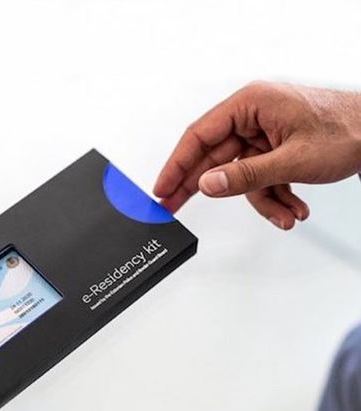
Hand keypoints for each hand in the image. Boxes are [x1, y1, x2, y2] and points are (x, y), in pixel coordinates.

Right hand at [154, 82, 360, 228]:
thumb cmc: (348, 130)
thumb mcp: (292, 160)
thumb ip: (245, 176)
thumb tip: (206, 185)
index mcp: (250, 104)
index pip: (199, 136)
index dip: (176, 165)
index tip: (161, 189)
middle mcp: (252, 117)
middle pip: (213, 158)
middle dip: (209, 189)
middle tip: (175, 209)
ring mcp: (263, 135)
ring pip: (241, 176)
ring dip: (263, 200)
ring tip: (285, 213)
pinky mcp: (274, 150)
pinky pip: (260, 179)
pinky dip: (276, 197)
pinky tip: (293, 207)